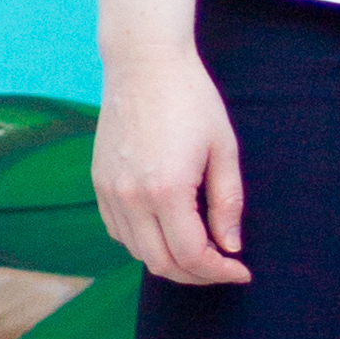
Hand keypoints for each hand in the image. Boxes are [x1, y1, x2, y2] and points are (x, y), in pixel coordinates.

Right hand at [93, 41, 249, 285]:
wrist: (143, 62)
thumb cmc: (191, 99)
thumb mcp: (222, 148)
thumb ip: (227, 202)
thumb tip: (230, 246)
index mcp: (167, 190)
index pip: (192, 255)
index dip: (219, 272)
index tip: (240, 270)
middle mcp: (132, 197)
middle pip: (161, 264)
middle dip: (195, 275)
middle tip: (221, 267)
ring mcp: (110, 191)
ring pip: (137, 251)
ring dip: (169, 261)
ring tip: (197, 250)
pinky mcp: (99, 182)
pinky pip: (118, 231)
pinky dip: (143, 242)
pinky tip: (165, 230)